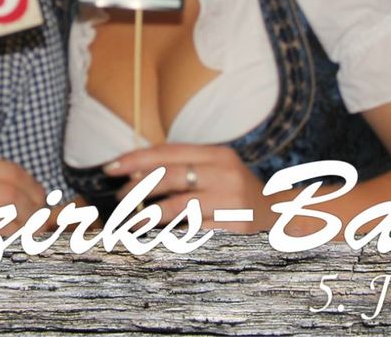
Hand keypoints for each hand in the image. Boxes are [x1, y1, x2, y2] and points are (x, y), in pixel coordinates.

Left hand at [107, 144, 269, 232]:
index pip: (168, 152)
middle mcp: (226, 174)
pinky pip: (195, 231)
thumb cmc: (235, 191)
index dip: (137, 159)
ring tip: (132, 220)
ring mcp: (231, 202)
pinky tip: (158, 236)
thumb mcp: (215, 169)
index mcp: (218, 154)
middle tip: (120, 197)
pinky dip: (173, 234)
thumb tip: (134, 174)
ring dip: (150, 214)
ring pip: (180, 206)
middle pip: (171, 176)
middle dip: (139, 186)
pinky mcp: (235, 228)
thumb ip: (183, 167)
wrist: (279, 214)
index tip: (111, 168)